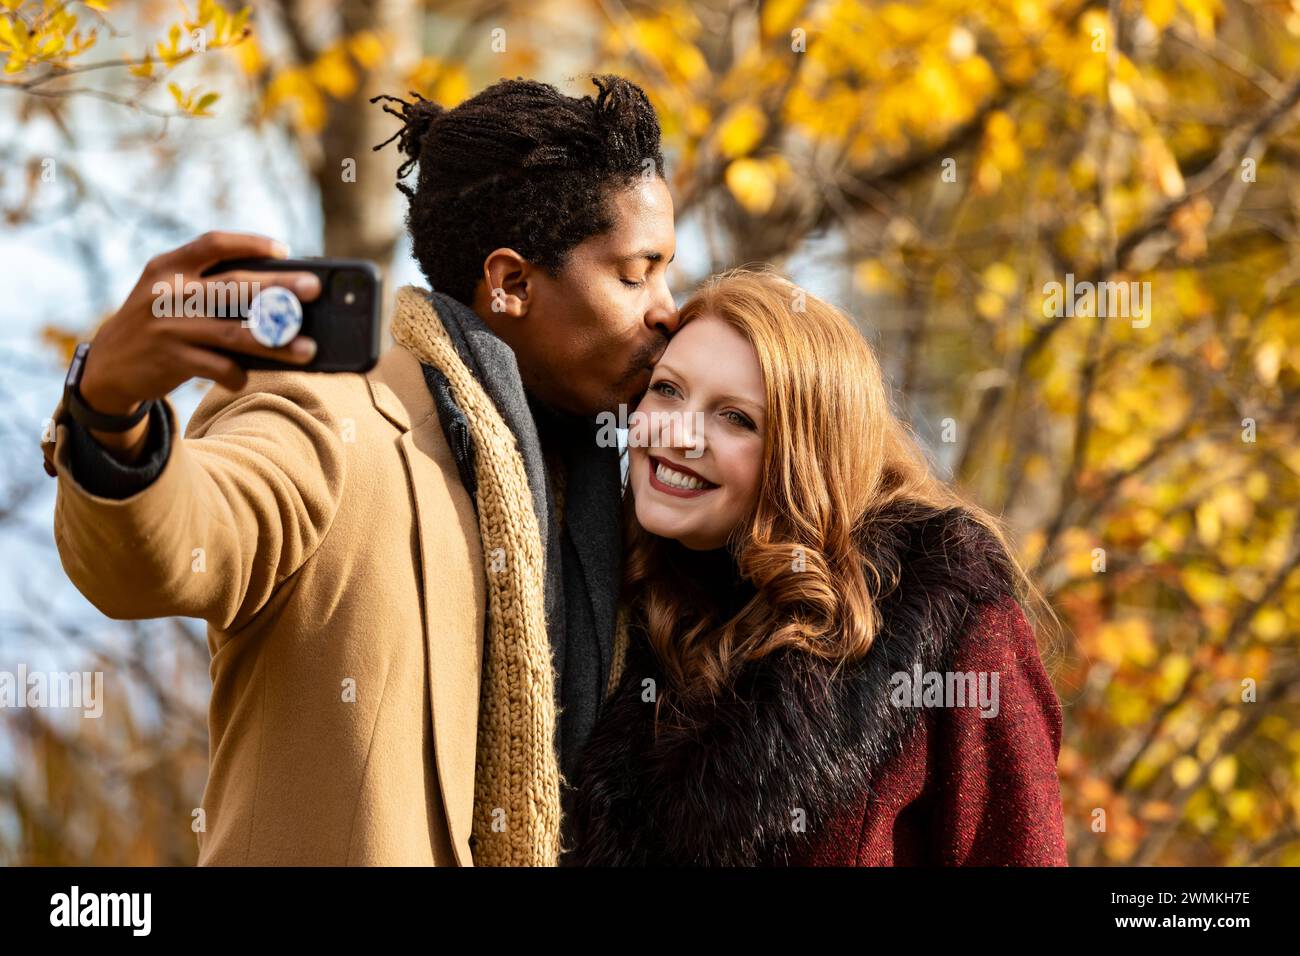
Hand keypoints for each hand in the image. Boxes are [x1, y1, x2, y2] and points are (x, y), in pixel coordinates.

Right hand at [77, 231, 321, 460]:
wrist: (108, 367)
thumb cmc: (158, 325)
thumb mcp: (169, 293)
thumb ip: (208, 286)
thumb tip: (279, 296)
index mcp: (168, 266)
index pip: (213, 243)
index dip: (251, 243)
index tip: (284, 249)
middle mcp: (167, 292)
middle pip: (234, 287)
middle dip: (278, 289)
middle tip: (313, 289)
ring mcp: (168, 327)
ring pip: (234, 333)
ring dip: (276, 343)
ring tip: (309, 349)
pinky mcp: (170, 359)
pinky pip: (219, 366)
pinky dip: (239, 373)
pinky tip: (249, 375)